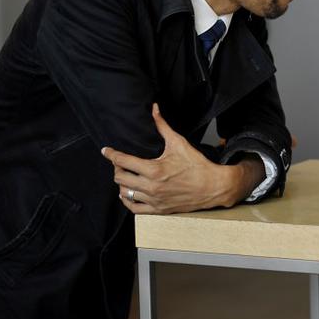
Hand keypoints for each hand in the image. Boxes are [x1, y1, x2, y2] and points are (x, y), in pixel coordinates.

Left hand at [101, 104, 264, 214]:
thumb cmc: (198, 165)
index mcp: (154, 170)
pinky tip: (127, 193)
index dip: (111, 154)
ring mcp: (154, 200)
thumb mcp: (179, 143)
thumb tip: (154, 109)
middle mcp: (151, 186)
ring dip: (121, 183)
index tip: (106, 150)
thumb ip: (163, 126)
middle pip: (120, 178)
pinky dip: (127, 200)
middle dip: (116, 168)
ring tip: (124, 175)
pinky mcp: (158, 209)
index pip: (123, 161)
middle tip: (119, 162)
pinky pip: (134, 208)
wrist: (213, 186)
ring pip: (125, 193)